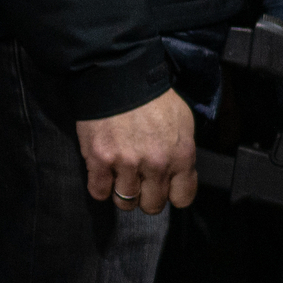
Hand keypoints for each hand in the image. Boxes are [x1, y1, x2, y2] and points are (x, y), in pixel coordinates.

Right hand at [79, 89, 198, 213]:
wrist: (120, 77)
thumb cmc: (155, 98)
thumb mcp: (183, 122)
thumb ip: (183, 152)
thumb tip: (180, 174)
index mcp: (182, 156)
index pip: (183, 198)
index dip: (173, 194)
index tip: (166, 187)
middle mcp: (157, 165)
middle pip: (153, 205)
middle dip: (147, 197)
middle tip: (141, 183)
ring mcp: (126, 164)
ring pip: (125, 202)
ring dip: (123, 193)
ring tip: (122, 177)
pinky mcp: (99, 160)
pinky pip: (99, 192)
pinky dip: (100, 187)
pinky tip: (104, 175)